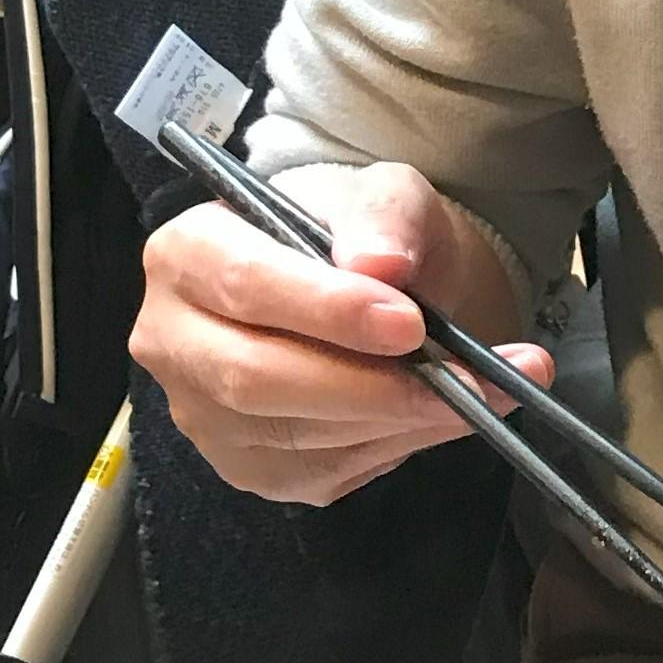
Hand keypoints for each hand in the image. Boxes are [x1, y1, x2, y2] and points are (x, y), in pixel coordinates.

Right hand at [130, 161, 552, 505]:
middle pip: (256, 379)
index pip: (244, 284)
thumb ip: (383, 215)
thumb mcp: (381, 191)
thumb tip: (382, 264)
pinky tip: (451, 412)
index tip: (408, 321)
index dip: (326, 309)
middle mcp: (175, 340)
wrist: (365, 277)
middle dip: (367, 383)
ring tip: (487, 389)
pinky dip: (400, 445)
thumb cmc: (355, 228)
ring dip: (401, 420)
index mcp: (188, 251)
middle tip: (462, 375)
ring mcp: (204, 415)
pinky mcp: (250, 466)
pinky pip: (323, 471)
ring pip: (295, 437)